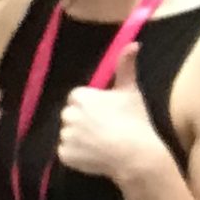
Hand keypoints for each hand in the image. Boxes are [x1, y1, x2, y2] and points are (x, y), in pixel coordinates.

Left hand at [55, 45, 169, 188]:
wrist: (135, 154)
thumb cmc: (134, 120)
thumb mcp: (130, 91)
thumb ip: (125, 66)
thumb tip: (133, 44)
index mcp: (81, 98)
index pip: (77, 98)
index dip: (90, 105)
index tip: (105, 113)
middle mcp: (69, 115)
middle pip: (70, 115)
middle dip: (82, 120)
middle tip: (103, 128)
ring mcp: (65, 136)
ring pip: (68, 134)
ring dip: (79, 137)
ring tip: (100, 142)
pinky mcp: (64, 155)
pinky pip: (66, 152)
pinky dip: (76, 154)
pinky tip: (93, 154)